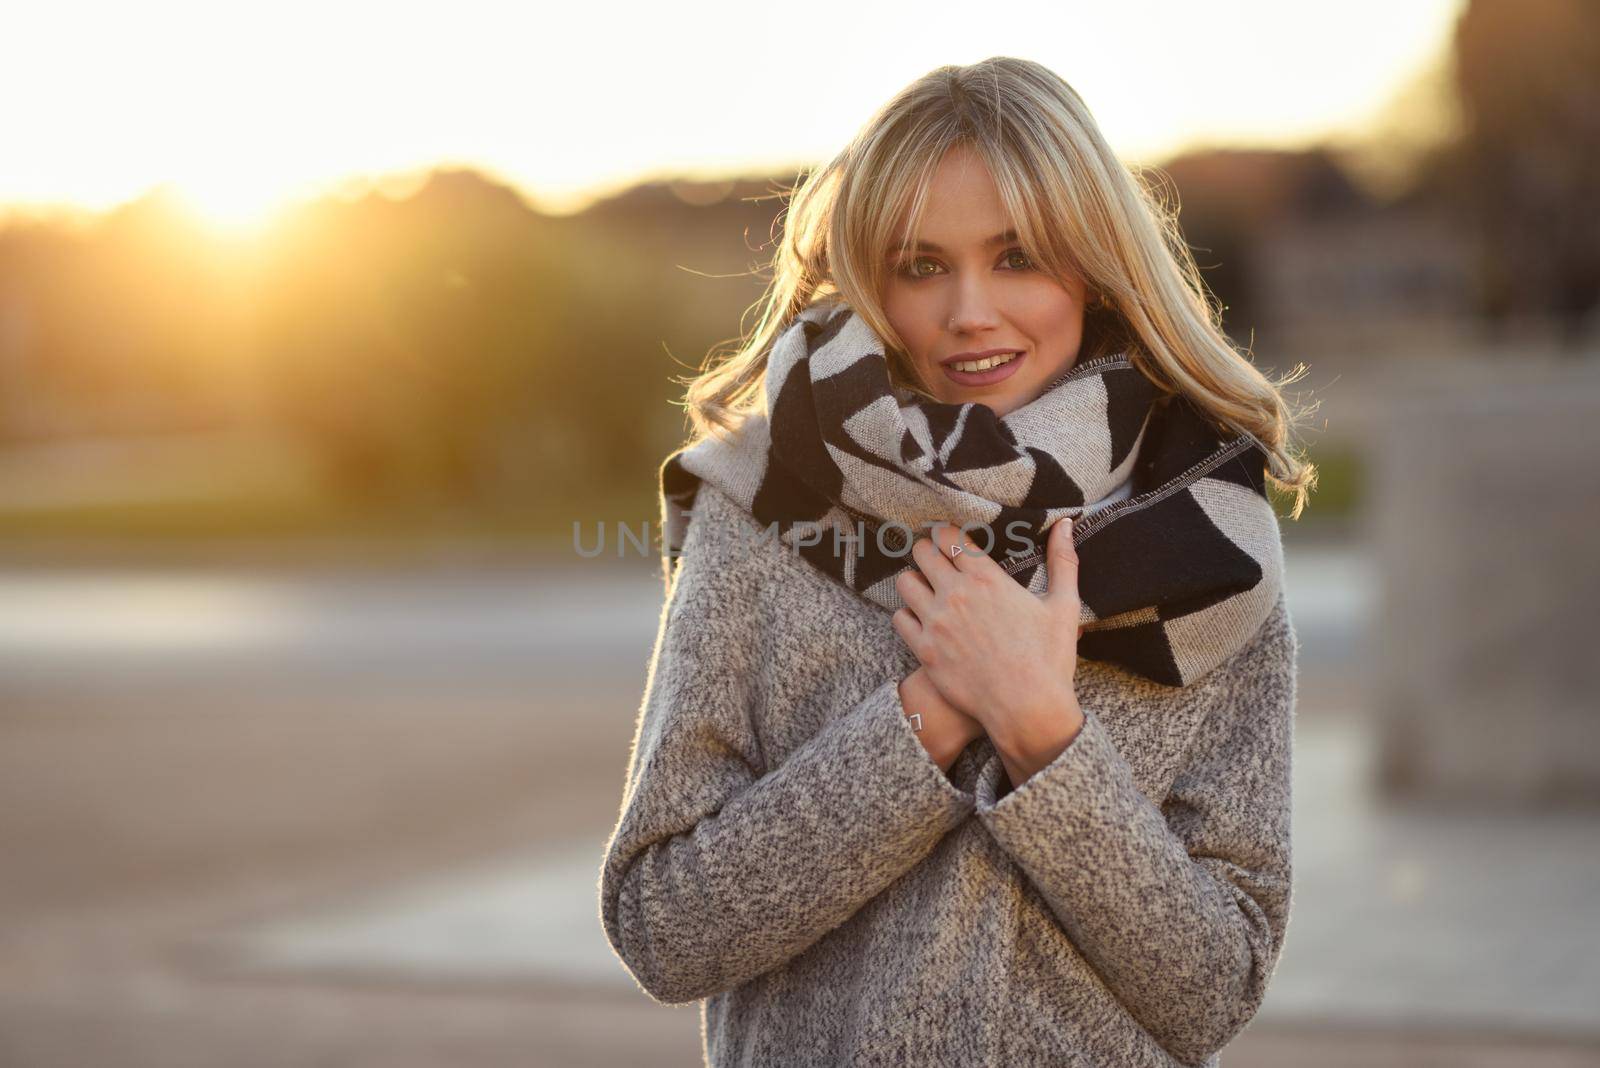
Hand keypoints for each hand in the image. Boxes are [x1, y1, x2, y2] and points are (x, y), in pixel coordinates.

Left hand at [890, 517, 1083, 756]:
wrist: (1027, 709)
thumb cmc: (1049, 659)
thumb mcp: (1064, 605)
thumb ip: (1063, 560)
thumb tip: (1066, 523)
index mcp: (987, 578)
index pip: (949, 536)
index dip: (945, 534)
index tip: (948, 539)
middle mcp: (956, 594)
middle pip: (922, 553)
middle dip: (926, 551)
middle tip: (933, 560)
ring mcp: (936, 622)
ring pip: (905, 583)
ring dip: (914, 581)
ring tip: (924, 587)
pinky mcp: (924, 650)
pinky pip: (899, 619)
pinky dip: (907, 616)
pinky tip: (919, 620)